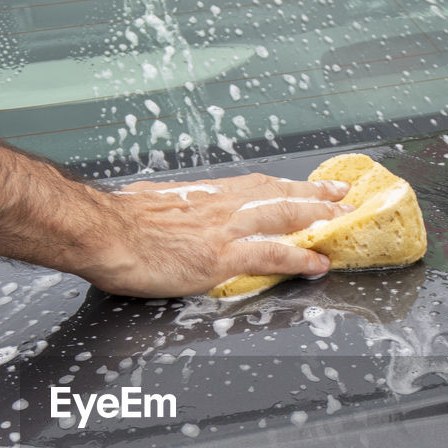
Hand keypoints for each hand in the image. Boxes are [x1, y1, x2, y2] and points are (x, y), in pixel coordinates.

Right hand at [82, 173, 352, 297]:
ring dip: (319, 218)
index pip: (254, 185)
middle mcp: (219, 206)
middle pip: (278, 195)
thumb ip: (165, 209)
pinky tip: (317, 263)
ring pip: (284, 217)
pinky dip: (298, 259)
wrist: (102, 232)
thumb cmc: (113, 223)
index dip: (283, 185)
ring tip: (346, 221)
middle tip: (343, 194)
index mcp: (201, 196)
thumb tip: (160, 211)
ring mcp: (223, 230)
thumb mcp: (144, 206)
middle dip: (314, 195)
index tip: (304, 184)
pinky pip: (270, 255)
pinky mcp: (221, 257)